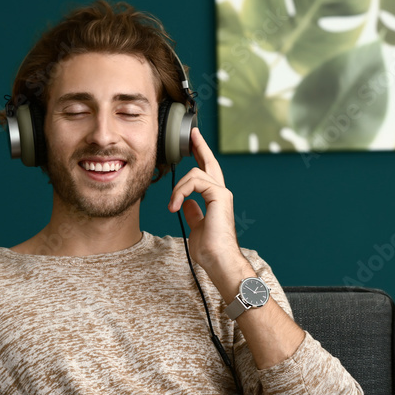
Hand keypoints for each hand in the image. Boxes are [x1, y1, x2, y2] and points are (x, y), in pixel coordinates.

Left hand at [168, 128, 251, 284]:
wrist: (218, 260)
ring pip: (195, 173)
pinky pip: (195, 182)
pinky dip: (181, 192)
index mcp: (215, 200)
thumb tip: (186, 203)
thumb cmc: (209, 250)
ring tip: (172, 206)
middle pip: (209, 163)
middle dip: (200, 147)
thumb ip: (193, 212)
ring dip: (178, 188)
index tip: (194, 144)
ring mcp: (222, 193)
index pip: (207, 173)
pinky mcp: (220, 195)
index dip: (200, 157)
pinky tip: (176, 206)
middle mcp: (221, 193)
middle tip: (193, 134)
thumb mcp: (196, 226)